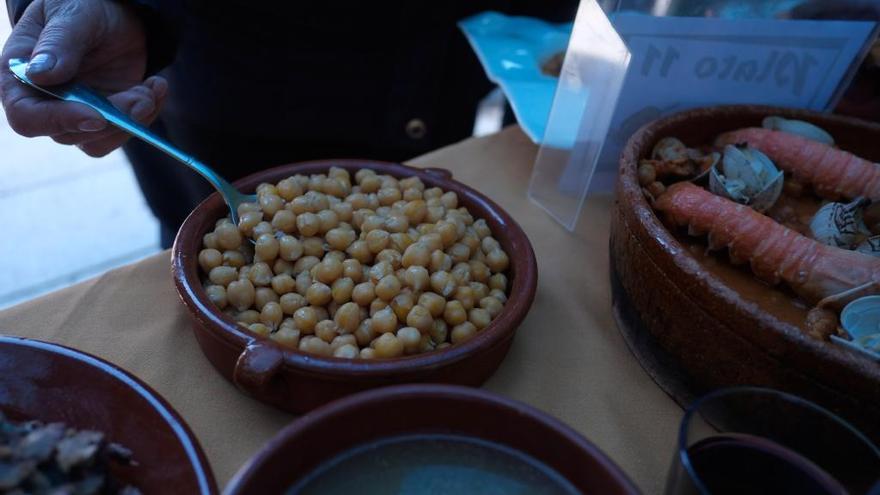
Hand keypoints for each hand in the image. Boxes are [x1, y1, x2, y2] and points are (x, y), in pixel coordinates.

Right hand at [0, 0, 167, 155]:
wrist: (112, 11)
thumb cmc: (81, 6)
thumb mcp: (72, 14)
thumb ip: (58, 43)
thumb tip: (41, 75)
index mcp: (20, 76)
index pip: (27, 116)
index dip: (58, 122)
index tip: (95, 116)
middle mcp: (44, 101)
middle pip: (69, 134)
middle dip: (111, 119)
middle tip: (140, 96)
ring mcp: (75, 111)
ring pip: (99, 140)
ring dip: (132, 120)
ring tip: (151, 88)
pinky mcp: (105, 115)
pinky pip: (123, 131)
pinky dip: (146, 114)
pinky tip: (156, 87)